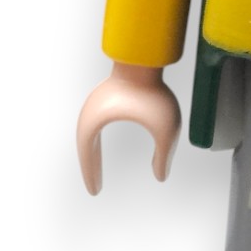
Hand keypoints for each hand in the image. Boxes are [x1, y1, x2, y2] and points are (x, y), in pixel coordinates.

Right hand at [76, 62, 180, 192]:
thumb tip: (161, 177)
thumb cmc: (153, 91)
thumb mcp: (165, 129)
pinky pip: (94, 126)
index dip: (91, 175)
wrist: (145, 59)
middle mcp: (89, 113)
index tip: (95, 191)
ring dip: (91, 154)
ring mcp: (95, 104)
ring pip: (87, 137)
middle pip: (84, 148)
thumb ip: (164, 155)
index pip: (87, 155)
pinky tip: (100, 148)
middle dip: (90, 168)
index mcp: (95, 121)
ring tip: (95, 172)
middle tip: (95, 188)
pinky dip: (95, 141)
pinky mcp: (103, 98)